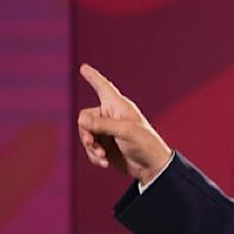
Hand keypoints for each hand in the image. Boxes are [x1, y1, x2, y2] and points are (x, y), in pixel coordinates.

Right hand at [77, 64, 171, 185]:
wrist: (151, 167)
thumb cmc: (144, 144)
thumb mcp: (125, 131)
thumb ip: (102, 124)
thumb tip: (81, 119)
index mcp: (118, 106)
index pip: (103, 87)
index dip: (93, 77)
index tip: (84, 67)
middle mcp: (111, 116)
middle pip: (85, 118)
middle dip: (86, 132)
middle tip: (90, 143)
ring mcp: (107, 132)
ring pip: (86, 135)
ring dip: (91, 147)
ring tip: (102, 157)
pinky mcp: (106, 147)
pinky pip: (90, 149)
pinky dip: (95, 156)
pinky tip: (104, 163)